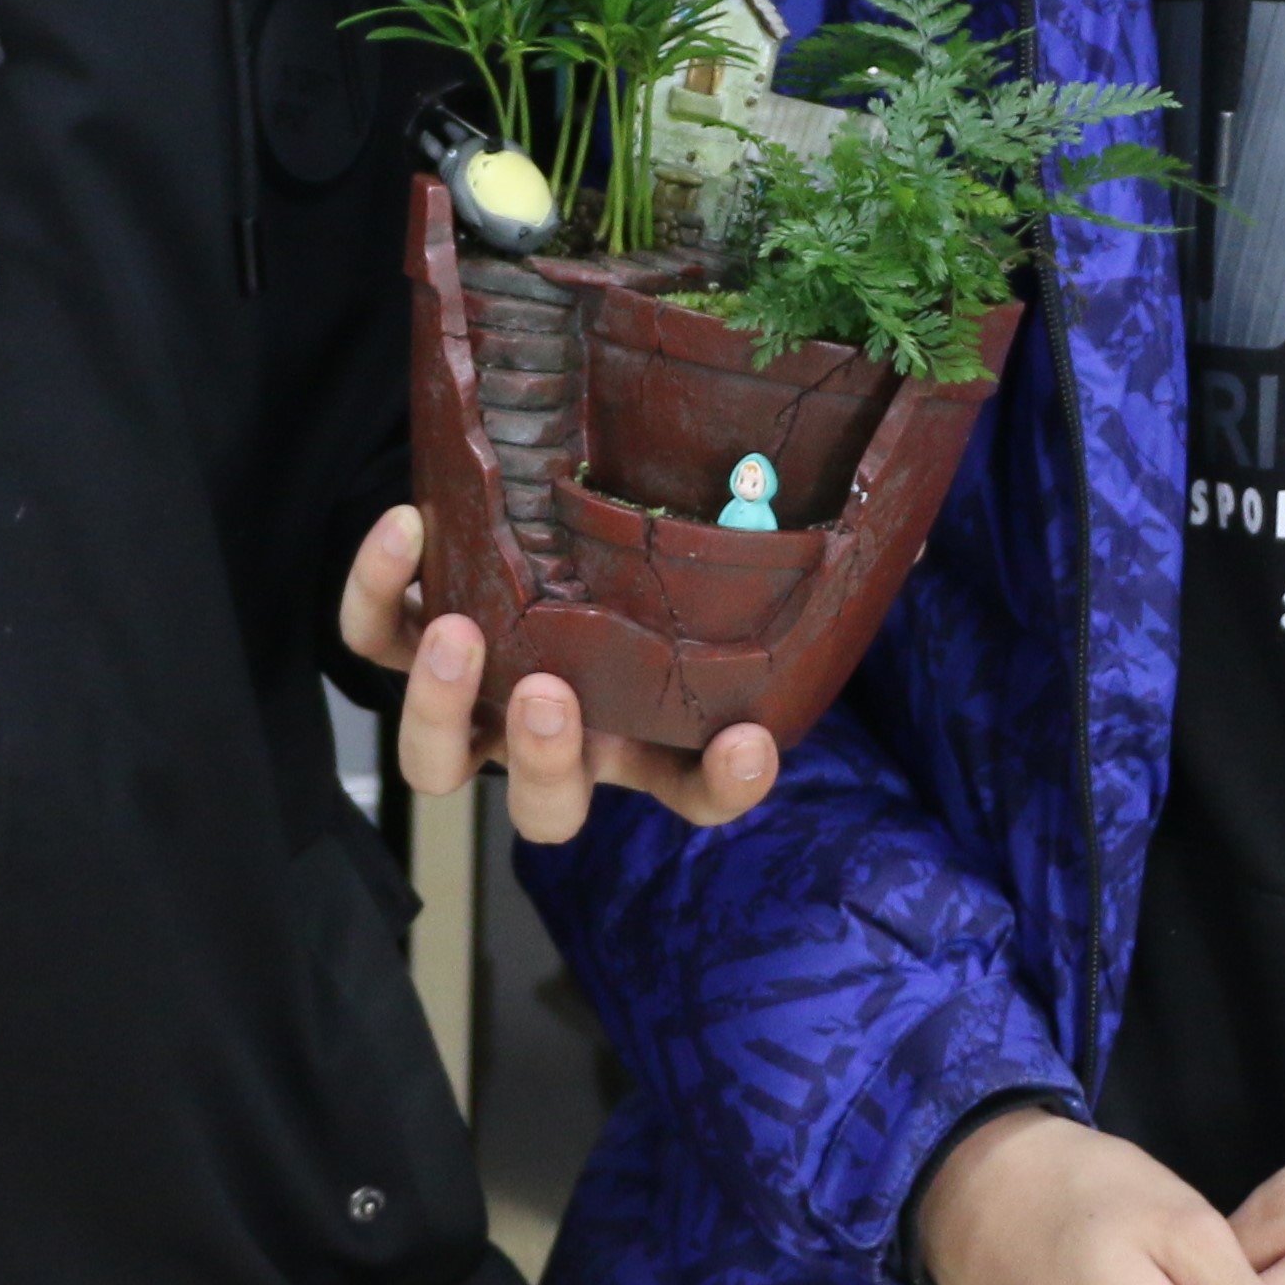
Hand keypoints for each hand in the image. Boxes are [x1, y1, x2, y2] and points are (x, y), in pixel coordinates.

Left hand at [341, 503, 782, 846]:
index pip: (695, 790)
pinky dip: (374, 592)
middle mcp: (558, 733)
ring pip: (440, 758)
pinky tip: (408, 528)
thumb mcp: (733, 547)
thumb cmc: (655, 532)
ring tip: (462, 630)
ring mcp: (478, 696)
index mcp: (642, 730)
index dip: (723, 783)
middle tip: (552, 695)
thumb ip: (806, 552)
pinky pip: (372, 636)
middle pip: (544, 808)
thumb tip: (912, 535)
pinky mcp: (409, 635)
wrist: (541, 476)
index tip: (747, 743)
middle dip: (544, 763)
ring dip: (443, 707)